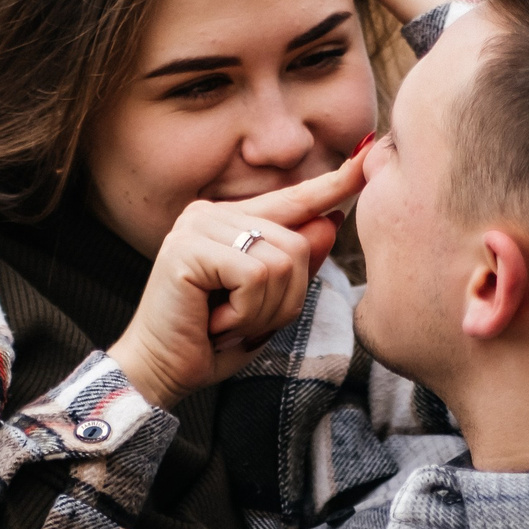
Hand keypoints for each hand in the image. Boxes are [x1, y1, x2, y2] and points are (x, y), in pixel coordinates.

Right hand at [108, 153, 364, 408]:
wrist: (161, 371)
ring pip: (282, 261)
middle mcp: (211, 213)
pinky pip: (256, 276)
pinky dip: (247, 312)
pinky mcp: (188, 247)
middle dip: (285, 299)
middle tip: (244, 322)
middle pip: (297, 243)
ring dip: (265, 310)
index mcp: (229, 220)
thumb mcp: (268, 304)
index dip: (332, 184)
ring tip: (228, 322)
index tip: (368, 157)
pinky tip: (217, 322)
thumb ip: (295, 264)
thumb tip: (330, 221)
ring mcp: (197, 226)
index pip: (292, 199)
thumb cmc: (211, 341)